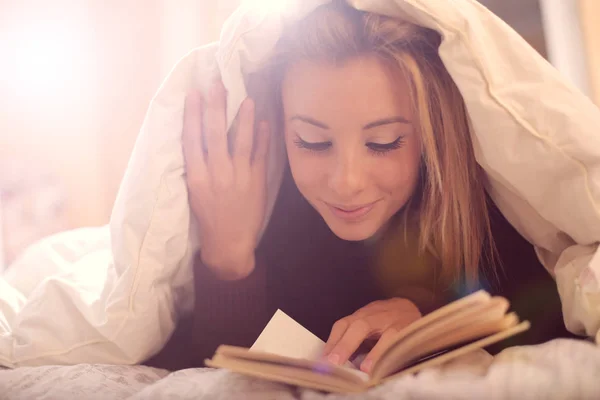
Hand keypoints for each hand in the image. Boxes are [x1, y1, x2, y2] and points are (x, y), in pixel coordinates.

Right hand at [183, 79, 269, 279]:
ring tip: (246, 98)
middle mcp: (216, 175)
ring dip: (243, 118)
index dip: (192, 114)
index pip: (192, 139)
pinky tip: (264, 121)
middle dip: (215, 107)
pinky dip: (263, 138)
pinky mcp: (256, 183)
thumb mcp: (194, 192)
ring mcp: (238, 178)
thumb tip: (197, 136)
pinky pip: (260, 156)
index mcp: (197, 177)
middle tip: (217, 84)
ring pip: (240, 141)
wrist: (229, 244)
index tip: (193, 93)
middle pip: (214, 134)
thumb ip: (196, 166)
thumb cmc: (208, 218)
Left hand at [322, 298, 421, 372]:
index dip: (332, 342)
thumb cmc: (384, 321)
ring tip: (362, 369)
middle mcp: (372, 316)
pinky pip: (394, 338)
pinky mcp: (405, 328)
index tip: (323, 360)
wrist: (410, 306)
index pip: (342, 326)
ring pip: (377, 330)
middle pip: (357, 326)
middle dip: (344, 345)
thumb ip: (354, 343)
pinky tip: (380, 365)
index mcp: (360, 316)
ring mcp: (389, 320)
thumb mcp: (367, 328)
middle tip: (334, 363)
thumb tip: (338, 362)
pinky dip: (386, 351)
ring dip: (369, 349)